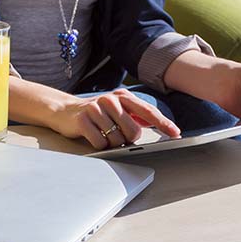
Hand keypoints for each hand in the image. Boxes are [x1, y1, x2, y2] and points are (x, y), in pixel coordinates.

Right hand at [51, 89, 180, 149]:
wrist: (65, 111)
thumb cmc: (96, 113)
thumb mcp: (118, 110)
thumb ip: (136, 115)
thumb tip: (159, 125)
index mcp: (123, 97)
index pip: (147, 111)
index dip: (162, 123)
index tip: (175, 133)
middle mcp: (111, 100)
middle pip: (133, 130)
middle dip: (128, 139)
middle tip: (118, 136)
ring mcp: (96, 108)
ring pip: (116, 139)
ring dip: (112, 143)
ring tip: (103, 134)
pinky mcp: (83, 119)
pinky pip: (100, 142)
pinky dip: (99, 145)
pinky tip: (94, 136)